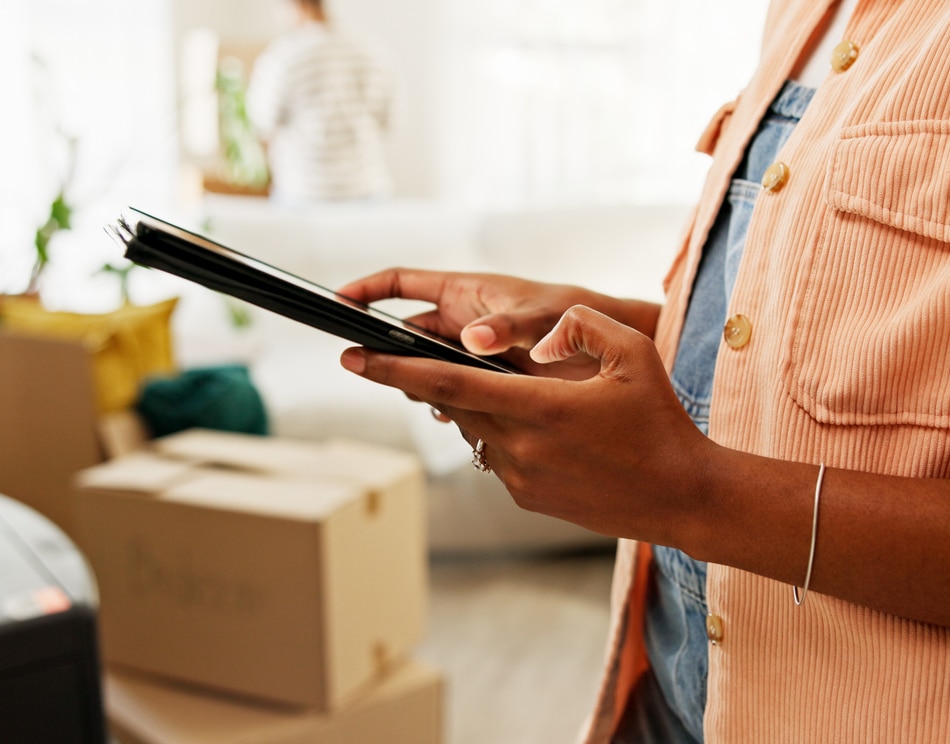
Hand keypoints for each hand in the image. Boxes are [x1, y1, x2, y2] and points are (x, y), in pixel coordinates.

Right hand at [338, 268, 659, 378]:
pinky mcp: (487, 378)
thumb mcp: (544, 316)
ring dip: (418, 381)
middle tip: (370, 367)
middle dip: (389, 349)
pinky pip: (452, 389)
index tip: (336, 302)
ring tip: (418, 396)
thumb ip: (510, 326)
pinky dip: (444, 403)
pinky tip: (450, 418)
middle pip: (408, 331)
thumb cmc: (578, 315)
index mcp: (467, 291)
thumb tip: (474, 339)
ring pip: (428, 364)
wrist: (613, 351)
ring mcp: (473, 350)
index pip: (402, 282)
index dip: (366, 289)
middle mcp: (464, 319)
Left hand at [341, 305, 713, 544]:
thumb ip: (582, 325)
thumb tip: (540, 331)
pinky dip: (499, 433)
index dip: (394, 370)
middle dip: (418, 382)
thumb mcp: (634, 354)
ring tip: (488, 386)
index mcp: (540, 409)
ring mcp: (521, 479)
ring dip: (470, 407)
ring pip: (473, 431)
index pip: (448, 386)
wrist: (681, 497)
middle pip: (450, 407)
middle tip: (388, 358)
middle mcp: (521, 448)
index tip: (352, 358)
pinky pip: (496, 457)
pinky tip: (529, 422)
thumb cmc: (661, 422)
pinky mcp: (528, 499)